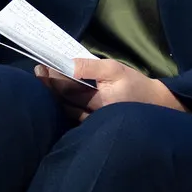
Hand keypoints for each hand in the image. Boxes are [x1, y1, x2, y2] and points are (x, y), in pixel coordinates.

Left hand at [33, 57, 184, 116]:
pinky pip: (73, 115)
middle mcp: (93, 116)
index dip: (53, 77)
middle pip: (63, 100)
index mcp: (100, 100)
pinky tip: (57, 95)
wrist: (153, 104)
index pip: (69, 88)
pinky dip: (63, 104)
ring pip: (66, 109)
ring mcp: (93, 124)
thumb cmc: (134, 84)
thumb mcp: (114, 69)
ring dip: (53, 96)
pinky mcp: (94, 126)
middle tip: (38, 71)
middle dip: (49, 85)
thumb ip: (89, 67)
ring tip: (43, 81)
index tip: (42, 66)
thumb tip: (66, 65)